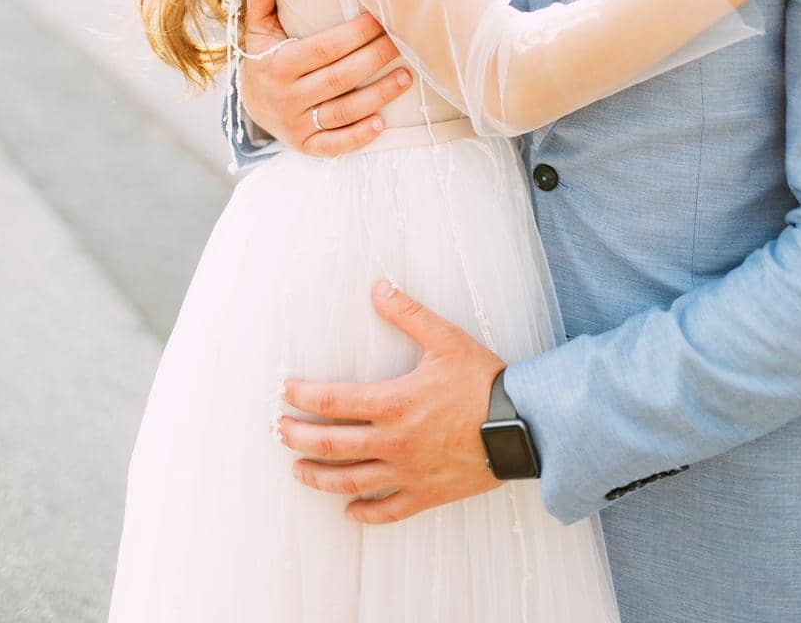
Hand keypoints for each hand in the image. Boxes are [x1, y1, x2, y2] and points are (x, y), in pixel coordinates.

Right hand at [239, 0, 410, 155]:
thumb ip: (261, 0)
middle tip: (403, 42)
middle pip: (340, 77)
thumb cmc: (265, 58)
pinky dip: (358, 136)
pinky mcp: (303, 145)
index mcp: (278, 64)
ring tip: (406, 76)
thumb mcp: (259, 29)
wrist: (248, 104)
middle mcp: (286, 96)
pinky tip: (382, 121)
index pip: (324, 48)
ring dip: (378, 95)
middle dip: (375, 58)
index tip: (382, 19)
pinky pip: (334, 145)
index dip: (356, 34)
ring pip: (343, 111)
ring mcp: (295, 123)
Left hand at [277, 281, 505, 522]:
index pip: (332, 400)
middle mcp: (393, 441)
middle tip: (279, 431)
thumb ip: (408, 313)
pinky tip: (349, 511)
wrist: (522, 425)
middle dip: (298, 437)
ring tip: (298, 471)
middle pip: (331, 444)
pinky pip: (388, 510)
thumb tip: (379, 288)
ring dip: (319, 477)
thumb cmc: (483, 381)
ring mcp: (407, 472)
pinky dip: (364, 513)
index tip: (285, 391)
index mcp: (392, 402)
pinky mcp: (425, 493)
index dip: (303, 396)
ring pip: (350, 481)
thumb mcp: (445, 339)